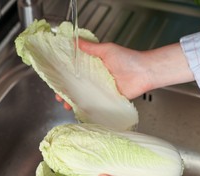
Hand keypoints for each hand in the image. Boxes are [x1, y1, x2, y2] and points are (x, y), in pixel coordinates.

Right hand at [56, 40, 193, 109]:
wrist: (143, 72)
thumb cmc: (128, 59)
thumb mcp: (106, 50)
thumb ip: (90, 47)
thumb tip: (74, 40)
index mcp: (94, 66)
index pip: (76, 72)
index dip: (65, 77)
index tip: (56, 82)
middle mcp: (97, 79)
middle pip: (78, 87)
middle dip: (67, 93)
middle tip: (60, 97)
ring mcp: (102, 90)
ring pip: (85, 97)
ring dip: (75, 102)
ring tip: (67, 105)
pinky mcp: (108, 99)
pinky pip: (96, 105)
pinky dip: (87, 108)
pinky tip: (79, 111)